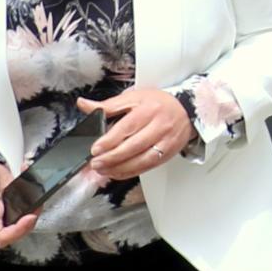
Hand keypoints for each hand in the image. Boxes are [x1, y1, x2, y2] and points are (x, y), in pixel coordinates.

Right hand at [0, 152, 37, 248]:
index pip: (1, 236)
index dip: (17, 232)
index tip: (29, 217)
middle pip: (16, 232)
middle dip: (31, 222)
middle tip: (38, 205)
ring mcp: (6, 208)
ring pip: (24, 219)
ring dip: (36, 208)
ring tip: (38, 193)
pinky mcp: (13, 199)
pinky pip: (27, 204)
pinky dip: (34, 194)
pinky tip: (32, 181)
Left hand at [80, 85, 196, 181]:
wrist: (187, 110)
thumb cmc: (159, 103)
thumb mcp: (134, 98)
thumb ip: (108, 105)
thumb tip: (84, 104)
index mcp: (149, 110)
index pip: (128, 127)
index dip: (110, 140)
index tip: (95, 149)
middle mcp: (160, 126)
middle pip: (134, 146)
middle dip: (112, 157)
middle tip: (95, 163)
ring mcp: (166, 142)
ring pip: (143, 160)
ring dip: (121, 168)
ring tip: (103, 170)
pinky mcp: (169, 153)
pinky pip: (149, 166)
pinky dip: (131, 172)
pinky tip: (118, 172)